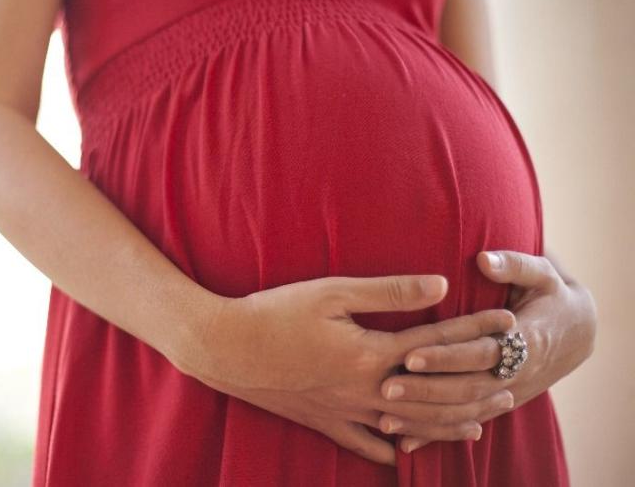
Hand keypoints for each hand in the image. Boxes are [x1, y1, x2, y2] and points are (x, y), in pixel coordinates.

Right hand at [182, 274, 516, 465]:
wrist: (225, 348)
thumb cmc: (275, 312)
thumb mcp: (331, 292)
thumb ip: (388, 291)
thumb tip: (440, 286)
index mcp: (372, 354)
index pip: (438, 342)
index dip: (475, 331)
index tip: (506, 323)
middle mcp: (366, 389)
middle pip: (436, 393)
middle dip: (477, 387)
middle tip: (512, 382)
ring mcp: (345, 411)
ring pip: (410, 425)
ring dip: (450, 423)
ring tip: (481, 422)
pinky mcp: (323, 421)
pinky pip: (365, 444)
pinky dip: (391, 449)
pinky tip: (405, 452)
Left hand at [376, 250, 596, 452]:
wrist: (577, 332)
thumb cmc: (551, 295)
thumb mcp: (542, 274)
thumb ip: (514, 265)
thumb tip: (484, 259)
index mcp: (525, 340)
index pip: (480, 352)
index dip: (446, 356)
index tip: (410, 354)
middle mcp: (516, 373)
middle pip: (468, 388)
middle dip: (426, 390)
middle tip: (386, 388)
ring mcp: (508, 393)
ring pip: (465, 413)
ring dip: (427, 418)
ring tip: (386, 417)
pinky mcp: (499, 404)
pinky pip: (466, 423)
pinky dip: (438, 434)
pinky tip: (406, 442)